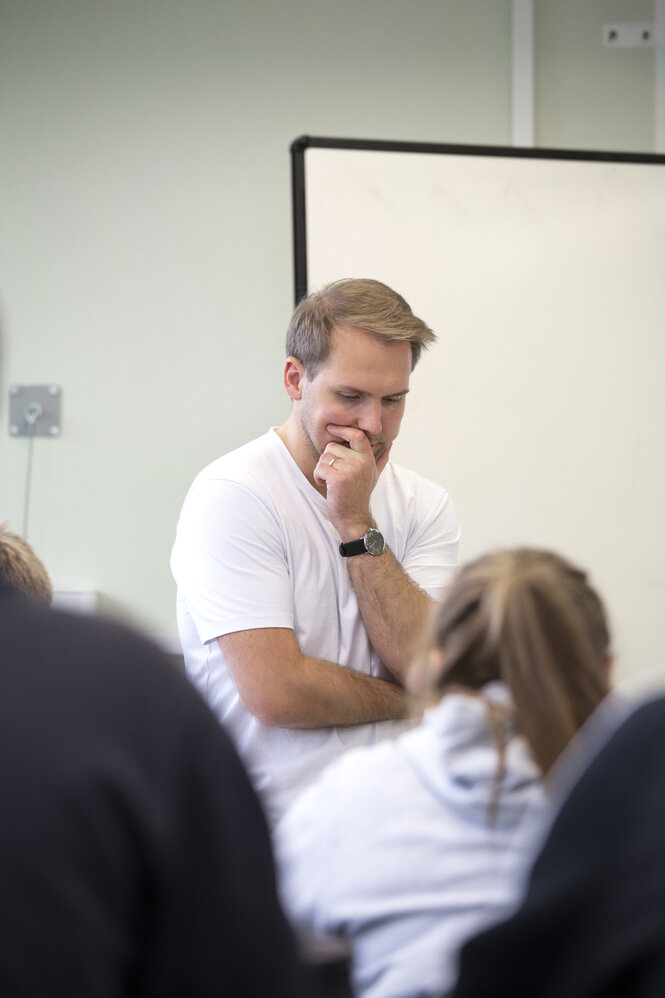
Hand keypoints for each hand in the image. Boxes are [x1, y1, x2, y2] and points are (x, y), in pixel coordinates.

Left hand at [314, 424, 391, 538]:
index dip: (343, 429)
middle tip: (334, 474)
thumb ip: (381, 459)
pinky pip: (320, 468)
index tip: (331, 428)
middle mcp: (361, 462)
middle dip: (327, 460)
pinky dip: (318, 477)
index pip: (357, 435)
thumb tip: (390, 444)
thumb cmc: (360, 496)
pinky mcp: (338, 478)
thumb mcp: (373, 475)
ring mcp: (350, 470)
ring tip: (331, 481)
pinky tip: (326, 486)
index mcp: (368, 458)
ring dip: (322, 470)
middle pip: (332, 447)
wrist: (354, 518)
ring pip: (324, 457)